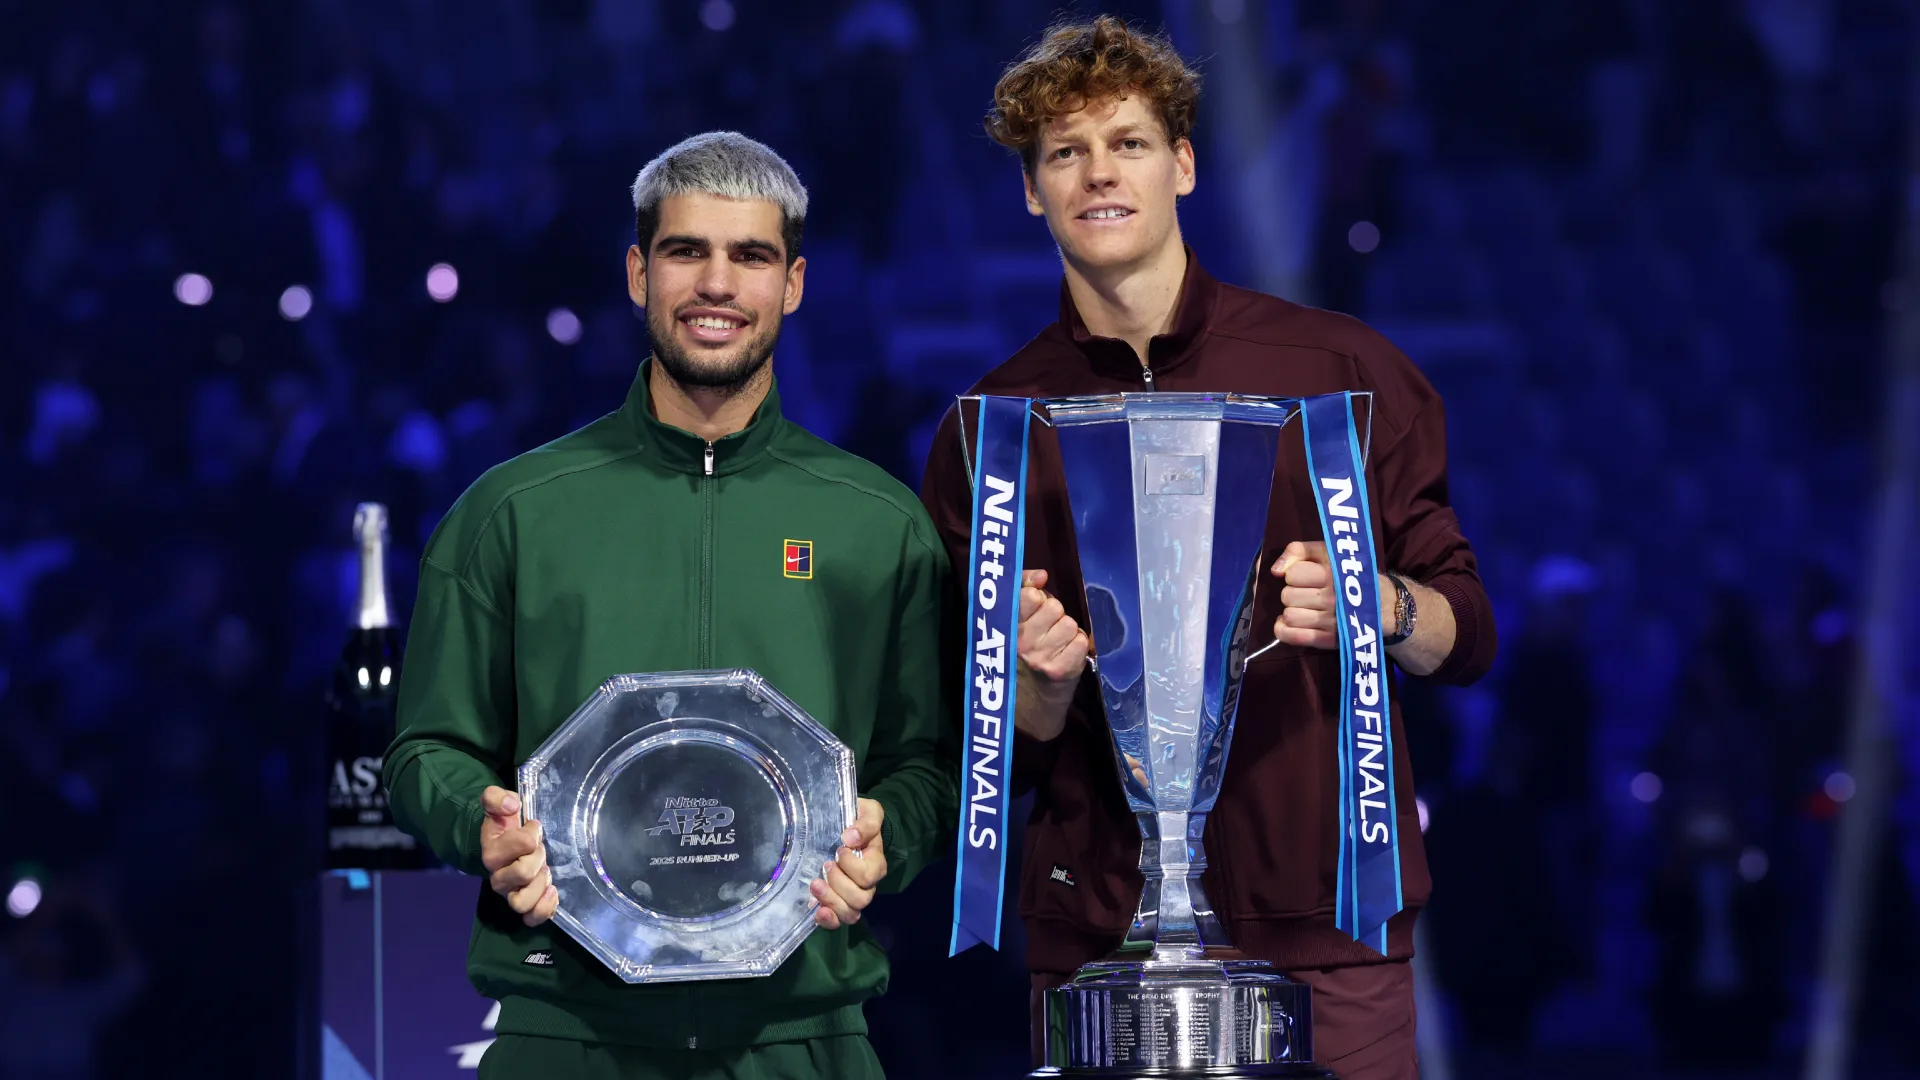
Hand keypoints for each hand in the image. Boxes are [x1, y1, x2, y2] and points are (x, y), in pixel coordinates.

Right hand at [480, 786, 558, 926]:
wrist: (503, 841)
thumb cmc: (505, 823)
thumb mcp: (499, 803)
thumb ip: (497, 798)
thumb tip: (511, 805)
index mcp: (492, 851)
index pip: (521, 844)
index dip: (532, 833)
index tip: (533, 827)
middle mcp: (498, 876)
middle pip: (523, 873)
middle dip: (538, 857)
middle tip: (540, 849)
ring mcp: (510, 893)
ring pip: (522, 902)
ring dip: (540, 885)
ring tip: (545, 871)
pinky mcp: (524, 905)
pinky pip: (531, 918)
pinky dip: (545, 908)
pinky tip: (553, 891)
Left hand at [810, 798, 886, 928]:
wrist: (849, 829)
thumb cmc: (859, 821)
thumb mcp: (869, 812)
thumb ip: (866, 822)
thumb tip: (850, 837)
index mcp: (876, 863)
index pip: (868, 875)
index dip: (852, 866)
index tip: (840, 849)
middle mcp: (867, 885)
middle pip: (860, 899)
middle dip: (839, 884)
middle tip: (825, 865)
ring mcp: (852, 896)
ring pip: (850, 913)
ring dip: (830, 901)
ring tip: (815, 885)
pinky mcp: (837, 903)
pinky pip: (837, 921)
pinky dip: (827, 919)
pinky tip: (816, 910)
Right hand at [1015, 569, 1088, 739]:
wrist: (1029, 704)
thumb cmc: (1022, 654)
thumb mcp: (1013, 620)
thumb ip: (1022, 587)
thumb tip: (1041, 575)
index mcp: (1006, 627)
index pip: (1029, 595)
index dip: (1037, 599)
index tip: (1033, 610)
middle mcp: (1021, 642)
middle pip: (1054, 607)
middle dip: (1053, 615)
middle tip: (1045, 631)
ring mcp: (1042, 658)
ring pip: (1069, 623)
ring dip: (1066, 631)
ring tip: (1056, 644)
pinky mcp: (1063, 671)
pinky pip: (1081, 641)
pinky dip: (1078, 646)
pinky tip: (1066, 655)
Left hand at [1269, 542, 1393, 650]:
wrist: (1388, 606)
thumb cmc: (1353, 575)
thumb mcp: (1330, 552)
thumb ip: (1299, 550)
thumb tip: (1275, 571)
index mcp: (1333, 573)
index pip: (1292, 574)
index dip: (1294, 574)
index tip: (1305, 577)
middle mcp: (1333, 598)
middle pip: (1288, 596)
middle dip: (1292, 593)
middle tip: (1306, 594)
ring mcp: (1331, 621)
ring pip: (1289, 616)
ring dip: (1291, 611)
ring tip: (1303, 608)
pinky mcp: (1329, 640)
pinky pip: (1293, 637)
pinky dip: (1284, 631)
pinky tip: (1289, 623)